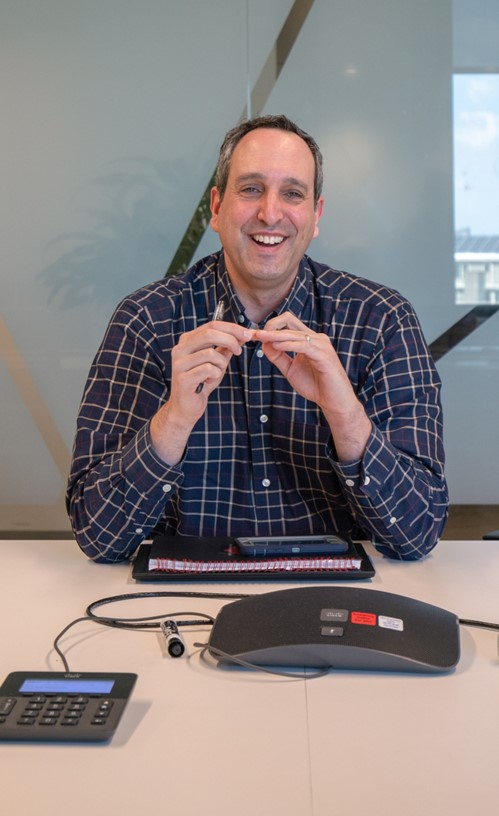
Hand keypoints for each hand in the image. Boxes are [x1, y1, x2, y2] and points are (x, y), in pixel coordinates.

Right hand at [151, 321, 253, 463]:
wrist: (185, 407)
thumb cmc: (201, 383)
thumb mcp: (216, 362)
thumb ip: (225, 348)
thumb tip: (242, 335)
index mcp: (187, 340)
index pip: (211, 325)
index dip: (232, 328)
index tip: (248, 334)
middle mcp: (180, 348)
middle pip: (209, 334)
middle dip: (230, 340)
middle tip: (240, 350)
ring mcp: (179, 363)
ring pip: (210, 354)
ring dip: (221, 364)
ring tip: (217, 372)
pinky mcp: (183, 378)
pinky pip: (208, 370)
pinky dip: (215, 375)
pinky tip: (209, 381)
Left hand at [253, 312, 370, 461]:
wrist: (334, 401)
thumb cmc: (315, 385)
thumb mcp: (290, 369)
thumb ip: (278, 357)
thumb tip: (264, 344)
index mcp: (309, 339)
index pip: (287, 323)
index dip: (270, 326)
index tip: (254, 335)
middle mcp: (316, 338)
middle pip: (289, 320)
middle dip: (270, 326)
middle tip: (254, 334)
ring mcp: (321, 345)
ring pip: (294, 333)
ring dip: (275, 335)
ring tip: (260, 338)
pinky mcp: (324, 355)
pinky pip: (303, 345)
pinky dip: (288, 345)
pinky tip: (276, 346)